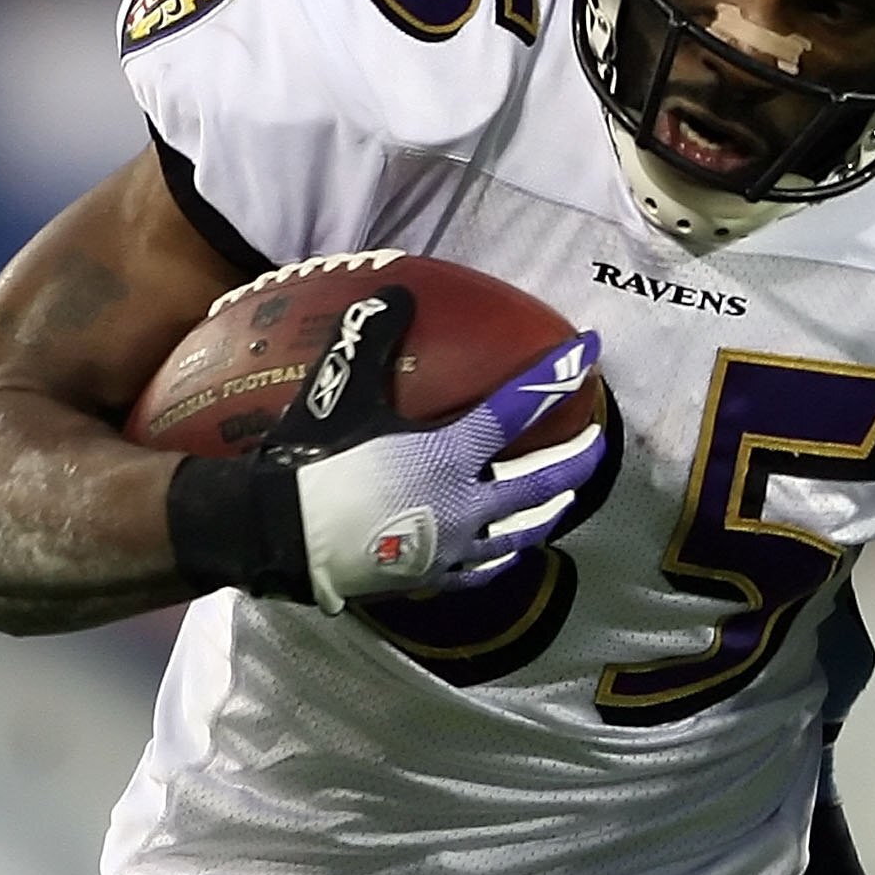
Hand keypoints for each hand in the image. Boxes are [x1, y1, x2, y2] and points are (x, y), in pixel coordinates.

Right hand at [278, 290, 604, 610]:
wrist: (275, 537)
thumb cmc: (311, 463)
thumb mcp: (341, 392)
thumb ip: (371, 340)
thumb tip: (397, 292)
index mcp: (450, 456)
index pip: (518, 410)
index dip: (555, 378)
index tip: (588, 354)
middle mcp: (465, 506)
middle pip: (541, 481)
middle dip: (578, 458)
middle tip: (599, 439)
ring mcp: (452, 550)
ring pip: (522, 532)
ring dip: (550, 509)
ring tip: (567, 497)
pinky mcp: (431, 581)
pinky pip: (483, 571)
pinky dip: (504, 555)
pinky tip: (509, 551)